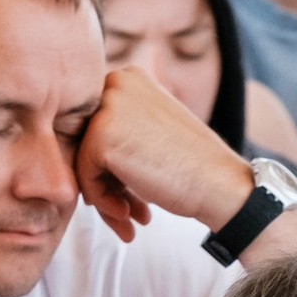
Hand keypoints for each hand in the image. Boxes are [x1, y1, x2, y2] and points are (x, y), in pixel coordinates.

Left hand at [72, 64, 256, 245]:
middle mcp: (116, 82)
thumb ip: (119, 130)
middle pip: (85, 140)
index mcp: (129, 77)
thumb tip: (77, 154)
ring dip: (104, 196)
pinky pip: (84, 176)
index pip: (94, 123)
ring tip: (128, 219)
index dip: (106, 163)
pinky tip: (128, 214)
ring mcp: (107, 107)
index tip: (126, 193)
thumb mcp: (151, 131)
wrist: (219, 183)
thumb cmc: (192, 166)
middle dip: (104, 181)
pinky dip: (102, 201)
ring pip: (83, 160)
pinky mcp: (100, 136)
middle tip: (126, 211)